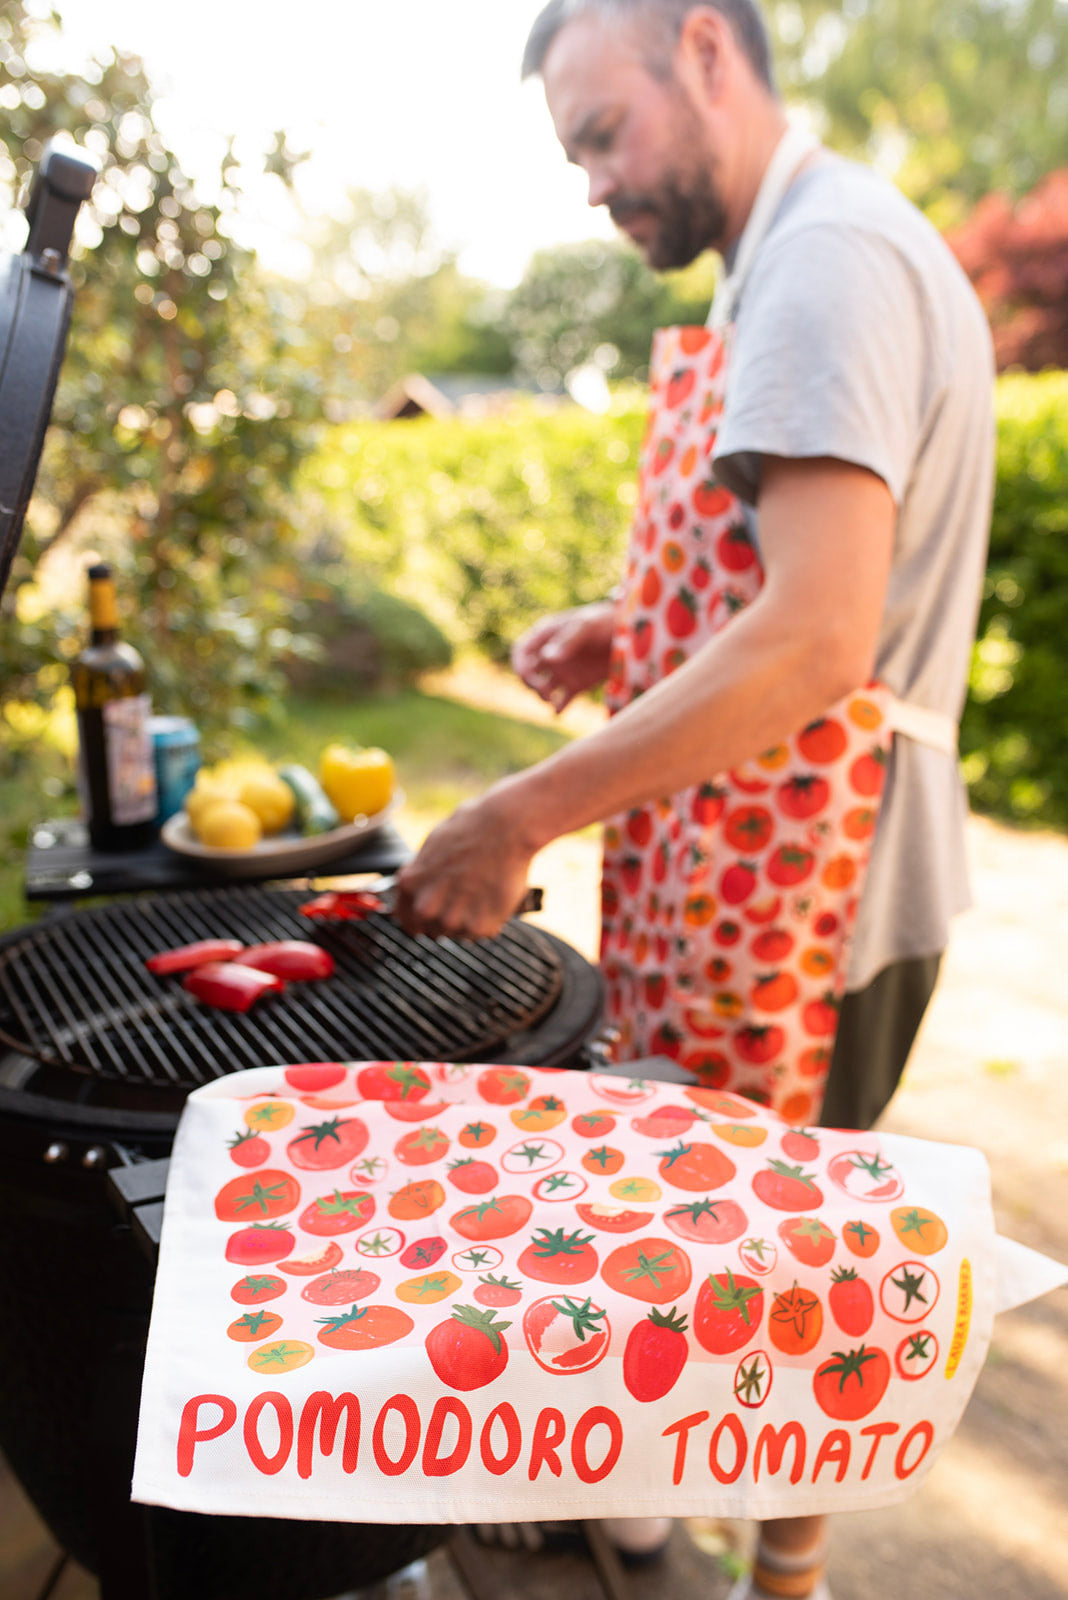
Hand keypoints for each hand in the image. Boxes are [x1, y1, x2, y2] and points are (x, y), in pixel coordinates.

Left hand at [394, 790, 536, 941]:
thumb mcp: (432, 848)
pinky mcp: (479, 927)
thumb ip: (422, 877)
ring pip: (458, 932)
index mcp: (409, 885)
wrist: (506, 828)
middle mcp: (425, 907)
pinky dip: (488, 919)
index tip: (433, 915)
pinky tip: (492, 896)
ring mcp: (452, 920)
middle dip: (447, 918)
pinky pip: (480, 932)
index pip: (406, 920)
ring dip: (468, 919)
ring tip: (481, 891)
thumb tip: (420, 890)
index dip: (421, 918)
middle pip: (432, 930)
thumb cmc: (471, 829)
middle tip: (465, 897)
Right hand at [511, 601, 615, 712]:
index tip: (529, 677)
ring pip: (542, 689)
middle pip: (528, 674)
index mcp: (546, 636)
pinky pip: (561, 701)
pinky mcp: (577, 685)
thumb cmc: (606, 622)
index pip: (521, 652)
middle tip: (545, 693)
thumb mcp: (586, 627)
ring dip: (542, 697)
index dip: (520, 665)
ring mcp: (564, 671)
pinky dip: (557, 710)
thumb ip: (567, 642)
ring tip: (552, 702)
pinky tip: (558, 713)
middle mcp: (551, 655)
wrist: (632, 633)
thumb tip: (547, 658)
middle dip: (531, 685)